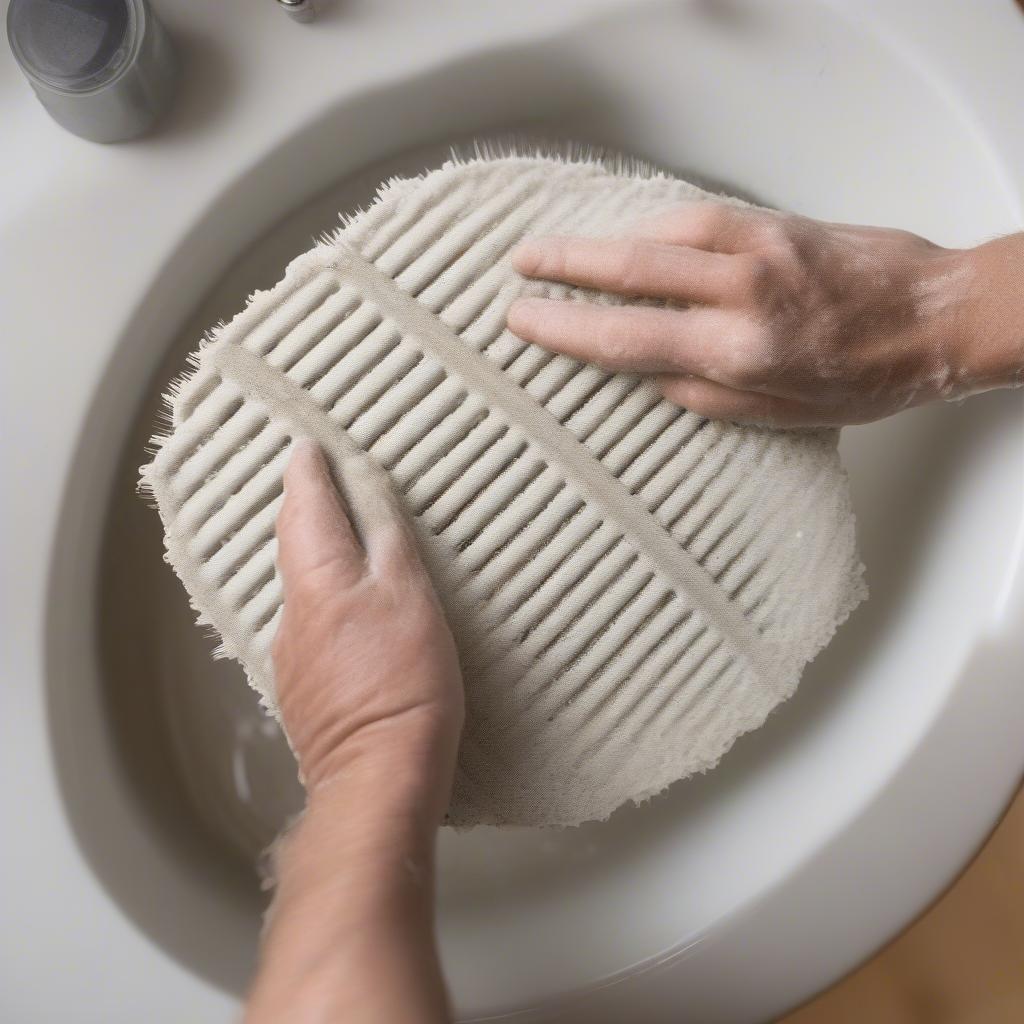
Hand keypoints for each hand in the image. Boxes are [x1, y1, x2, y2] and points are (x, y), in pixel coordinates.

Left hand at [246, 440, 460, 1023]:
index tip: (308, 443)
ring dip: (316, 554)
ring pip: (301, 587)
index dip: (306, 470)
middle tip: (321, 478)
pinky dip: (325, 600)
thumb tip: (367, 494)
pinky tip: (347, 612)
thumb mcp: (410, 599)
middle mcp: (295, 614)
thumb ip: (387, 544)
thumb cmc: (404, 686)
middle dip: (305, 507)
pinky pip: (311, 626)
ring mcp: (295, 656)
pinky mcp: (306, 690)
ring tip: (341, 537)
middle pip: (295, 545)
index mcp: (319, 582)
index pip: (303, 507)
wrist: (378, 777)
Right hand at [508, 203, 1021, 425]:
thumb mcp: (784, 414)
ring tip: (564, 249)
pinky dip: (656, 222)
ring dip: (605, 236)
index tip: (523, 318)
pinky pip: (701, 214)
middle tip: (519, 262)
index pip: (629, 336)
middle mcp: (744, 291)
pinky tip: (635, 233)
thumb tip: (650, 377)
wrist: (939, 314)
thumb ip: (708, 397)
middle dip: (565, 262)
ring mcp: (761, 247)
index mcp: (741, 351)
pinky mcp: (778, 221)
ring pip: (662, 229)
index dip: (566, 327)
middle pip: (632, 266)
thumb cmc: (869, 377)